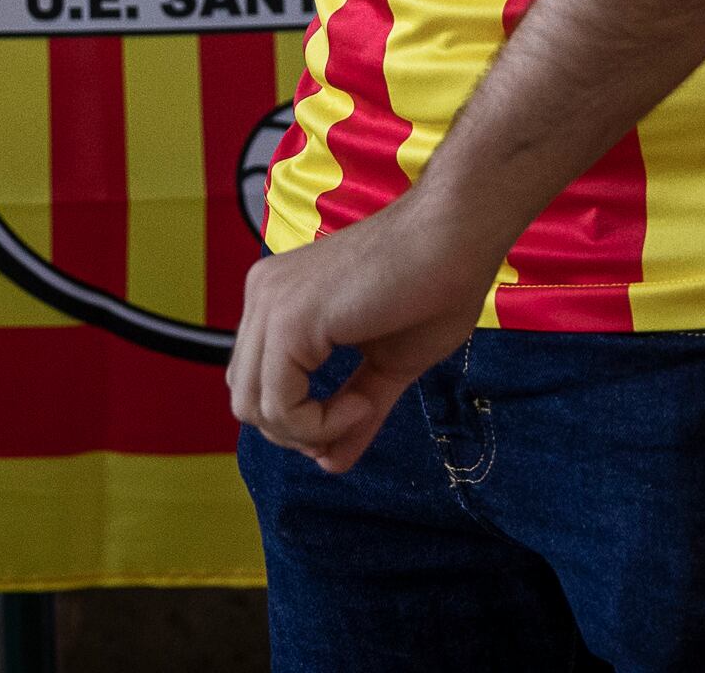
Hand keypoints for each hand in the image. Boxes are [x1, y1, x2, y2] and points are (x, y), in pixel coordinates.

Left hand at [228, 190, 505, 474]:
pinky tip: (362, 402)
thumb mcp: (385, 366)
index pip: (257, 382)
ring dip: (311, 430)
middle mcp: (263, 296)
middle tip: (356, 418)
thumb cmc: (433, 287)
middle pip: (247, 400)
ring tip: (363, 407)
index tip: (357, 415)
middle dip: (299, 431)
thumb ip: (352, 413)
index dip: (300, 419)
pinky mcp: (288, 320)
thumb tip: (330, 465)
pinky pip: (279, 406)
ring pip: (254, 409)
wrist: (458, 238)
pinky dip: (320, 423)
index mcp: (280, 299)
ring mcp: (270, 304)